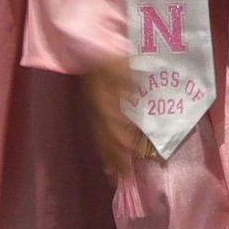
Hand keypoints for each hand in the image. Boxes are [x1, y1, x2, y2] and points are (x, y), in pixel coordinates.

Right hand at [80, 56, 152, 179]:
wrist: (90, 49)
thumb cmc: (110, 59)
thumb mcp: (125, 70)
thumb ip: (131, 89)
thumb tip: (138, 106)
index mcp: (106, 107)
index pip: (115, 136)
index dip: (123, 152)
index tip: (130, 168)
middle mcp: (98, 113)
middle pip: (106, 142)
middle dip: (114, 161)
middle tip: (121, 179)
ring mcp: (94, 111)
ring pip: (99, 139)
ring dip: (106, 157)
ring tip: (111, 172)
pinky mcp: (93, 107)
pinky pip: (96, 132)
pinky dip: (101, 145)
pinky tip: (104, 152)